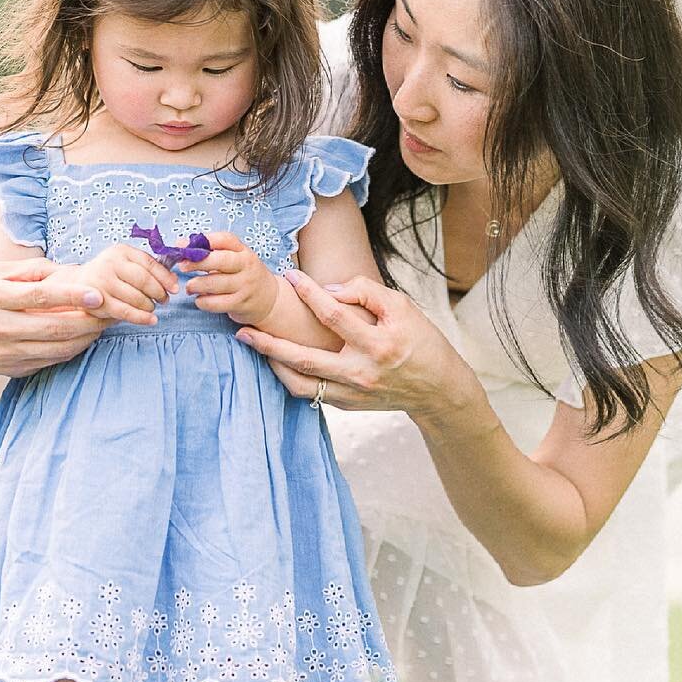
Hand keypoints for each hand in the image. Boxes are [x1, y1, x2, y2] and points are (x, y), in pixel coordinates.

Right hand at [0, 258, 110, 379]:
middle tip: (112, 311)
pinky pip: (49, 361)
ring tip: (102, 324)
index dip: (72, 295)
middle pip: (54, 326)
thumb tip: (70, 271)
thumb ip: (31, 271)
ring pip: (57, 348)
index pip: (39, 296)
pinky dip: (71, 350)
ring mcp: (4, 352)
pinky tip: (82, 338)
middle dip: (89, 320)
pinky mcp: (10, 369)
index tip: (98, 294)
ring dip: (85, 337)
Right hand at [78, 244, 178, 322]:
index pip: (149, 263)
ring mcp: (103, 282)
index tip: (175, 288)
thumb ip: (149, 268)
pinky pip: (126, 312)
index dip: (165, 277)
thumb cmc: (110, 275)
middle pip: (144, 280)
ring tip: (152, 308)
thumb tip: (174, 280)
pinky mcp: (98, 301)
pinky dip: (141, 318)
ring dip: (150, 306)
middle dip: (159, 293)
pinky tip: (151, 320)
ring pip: (137, 297)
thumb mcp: (127, 264)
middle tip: (164, 300)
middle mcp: (110, 263)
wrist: (80, 286)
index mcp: (121, 251)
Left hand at [181, 232, 279, 325]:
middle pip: (221, 260)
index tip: (184, 245)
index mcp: (243, 251)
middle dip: (198, 262)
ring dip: (196, 284)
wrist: (269, 299)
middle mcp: (246, 266)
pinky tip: (200, 299)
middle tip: (182, 266)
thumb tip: (181, 244)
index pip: (225, 239)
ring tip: (189, 286)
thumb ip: (211, 251)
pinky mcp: (240, 304)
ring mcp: (244, 286)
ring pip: (215, 283)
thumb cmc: (244, 275)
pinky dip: (203, 302)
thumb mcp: (235, 258)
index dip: (204, 240)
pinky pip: (216, 303)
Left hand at [234, 270, 477, 421]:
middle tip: (244, 329)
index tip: (290, 276)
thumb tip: (326, 290)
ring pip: (301, 382)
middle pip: (304, 358)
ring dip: (273, 363)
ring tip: (253, 344)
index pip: (333, 314)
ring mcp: (353, 393)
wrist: (437, 388)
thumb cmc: (420, 341)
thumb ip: (364, 292)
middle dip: (270, 343)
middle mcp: (362, 372)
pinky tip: (277, 361)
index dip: (308, 292)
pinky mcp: (347, 405)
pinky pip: (310, 393)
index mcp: (378, 344)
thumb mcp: (402, 307)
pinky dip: (290, 377)